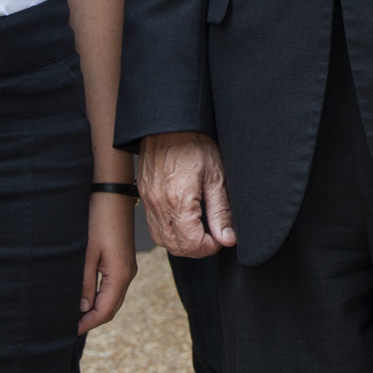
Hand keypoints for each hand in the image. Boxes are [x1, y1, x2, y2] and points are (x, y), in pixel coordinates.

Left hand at [79, 189, 138, 332]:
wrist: (112, 190)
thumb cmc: (98, 218)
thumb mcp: (86, 252)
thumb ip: (84, 283)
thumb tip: (81, 309)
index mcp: (120, 274)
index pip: (105, 311)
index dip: (87, 323)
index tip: (68, 331)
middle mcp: (128, 273)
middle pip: (111, 307)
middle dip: (91, 319)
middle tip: (68, 326)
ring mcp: (127, 265)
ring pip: (112, 296)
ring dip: (95, 307)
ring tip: (73, 313)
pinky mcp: (122, 257)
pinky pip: (112, 284)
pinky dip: (99, 294)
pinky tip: (84, 293)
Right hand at [139, 131, 234, 257]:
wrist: (168, 124)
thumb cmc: (194, 143)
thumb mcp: (216, 175)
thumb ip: (221, 211)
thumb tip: (227, 238)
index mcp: (178, 200)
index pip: (191, 244)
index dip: (210, 247)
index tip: (221, 238)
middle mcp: (159, 205)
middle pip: (176, 247)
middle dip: (197, 249)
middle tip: (213, 236)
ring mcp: (149, 202)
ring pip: (163, 241)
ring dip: (182, 243)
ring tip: (199, 230)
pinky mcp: (144, 197)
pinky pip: (155, 227)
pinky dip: (169, 232)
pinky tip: (184, 221)